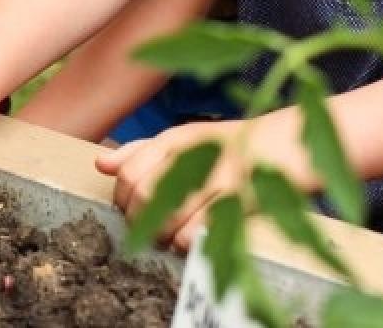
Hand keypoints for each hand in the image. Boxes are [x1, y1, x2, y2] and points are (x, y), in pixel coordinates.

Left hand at [97, 120, 250, 251]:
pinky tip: (187, 241)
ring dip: (159, 235)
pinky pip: (194, 232)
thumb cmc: (226, 147)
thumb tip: (101, 164)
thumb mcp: (183, 140)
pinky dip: (183, 243)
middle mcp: (193, 154)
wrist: (281, 146)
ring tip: (166, 237)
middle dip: (137, 220)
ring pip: (165, 216)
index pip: (128, 172)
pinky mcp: (236, 201)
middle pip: (143, 196)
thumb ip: (141, 152)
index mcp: (175, 139)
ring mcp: (215, 177)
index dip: (121, 199)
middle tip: (145, 230)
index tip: (128, 210)